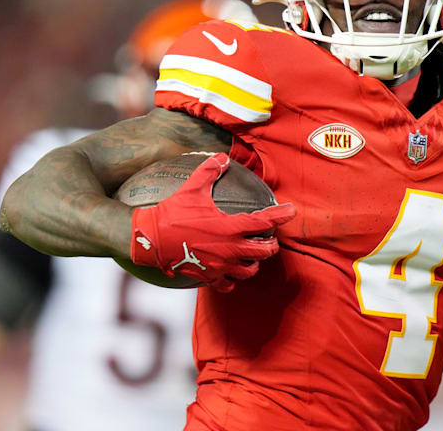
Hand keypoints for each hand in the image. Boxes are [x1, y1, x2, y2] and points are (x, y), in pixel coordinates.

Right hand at [129, 153, 295, 291]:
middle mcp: (230, 249)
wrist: (151, 239)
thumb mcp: (192, 188)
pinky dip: (232, 280)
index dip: (280, 215)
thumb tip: (221, 157)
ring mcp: (220, 266)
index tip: (291, 211)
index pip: (264, 222)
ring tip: (252, 256)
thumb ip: (209, 171)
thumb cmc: (173, 213)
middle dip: (271, 244)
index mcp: (230, 227)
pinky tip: (229, 272)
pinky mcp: (208, 276)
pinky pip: (228, 285)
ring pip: (249, 271)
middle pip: (264, 251)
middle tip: (270, 238)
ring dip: (255, 263)